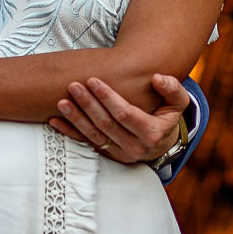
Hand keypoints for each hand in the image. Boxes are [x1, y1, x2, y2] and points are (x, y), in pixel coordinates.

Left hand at [49, 74, 188, 164]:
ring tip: (62, 101)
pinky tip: (54, 121)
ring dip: (76, 118)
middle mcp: (135, 147)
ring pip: (94, 135)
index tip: (94, 80)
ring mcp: (120, 153)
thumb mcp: (178, 102)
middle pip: (106, 125)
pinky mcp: (107, 155)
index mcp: (152, 133)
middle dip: (88, 105)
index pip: (126, 115)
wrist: (162, 142)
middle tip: (74, 86)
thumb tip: (158, 78)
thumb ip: (173, 89)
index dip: (109, 98)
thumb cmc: (166, 116)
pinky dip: (69, 133)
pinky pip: (86, 144)